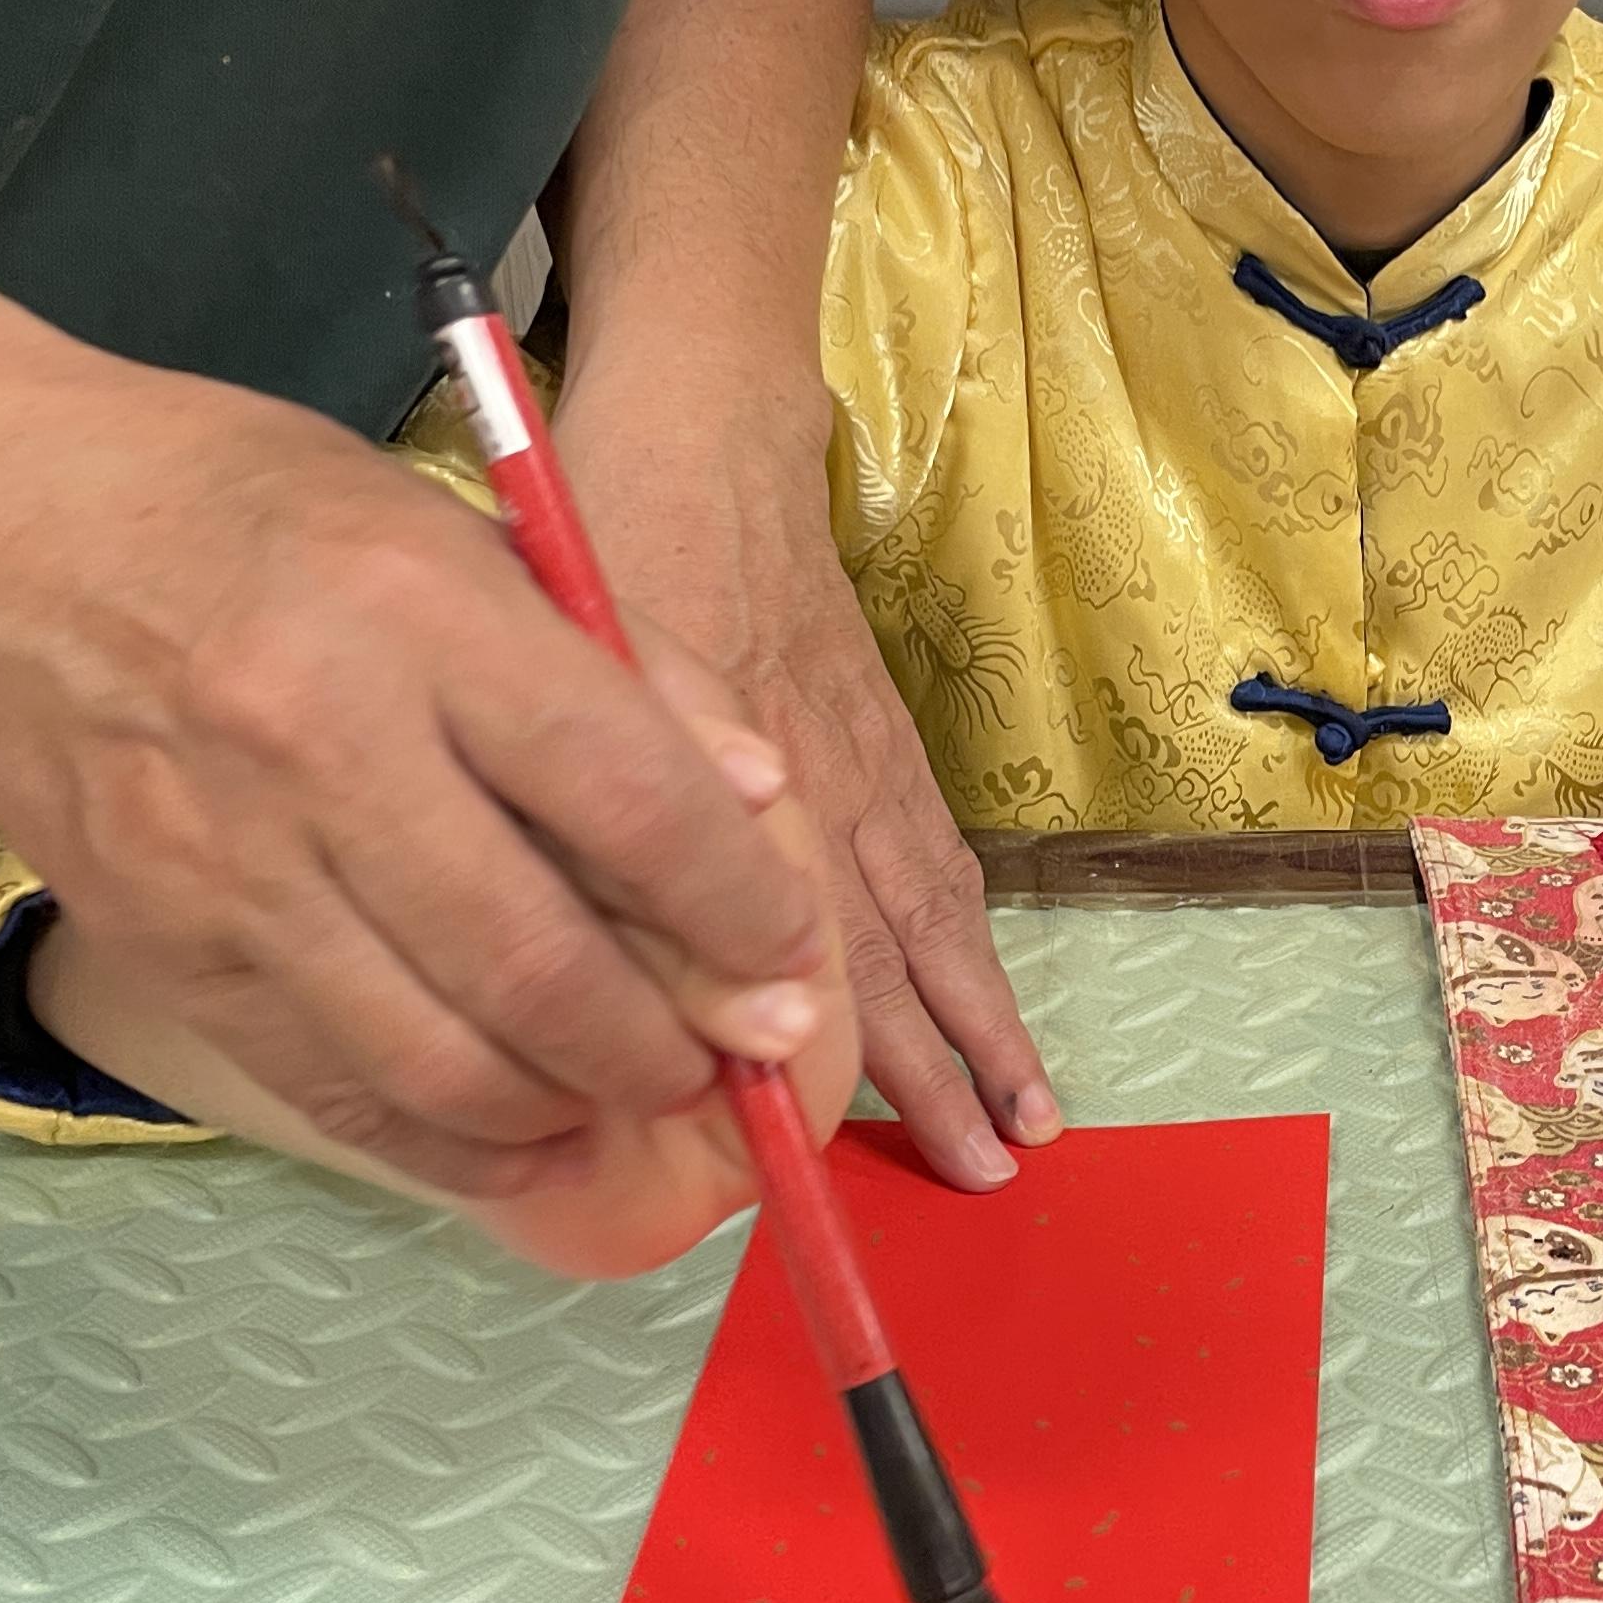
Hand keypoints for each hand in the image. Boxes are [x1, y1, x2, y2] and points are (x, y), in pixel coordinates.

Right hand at [0, 275, 829, 1199]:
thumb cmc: (246, 507)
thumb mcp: (455, 528)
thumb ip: (619, 667)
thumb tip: (755, 802)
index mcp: (416, 615)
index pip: (626, 795)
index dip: (738, 905)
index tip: (793, 957)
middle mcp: (320, 745)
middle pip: (542, 963)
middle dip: (670, 1046)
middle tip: (732, 1060)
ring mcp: (230, 865)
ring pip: (444, 1060)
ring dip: (571, 1108)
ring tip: (630, 1092)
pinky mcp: (168, 947)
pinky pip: (337, 1091)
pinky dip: (449, 1141)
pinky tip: (518, 1130)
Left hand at [553, 377, 1059, 1188]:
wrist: (708, 434)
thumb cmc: (613, 546)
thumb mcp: (575, 663)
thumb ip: (591, 786)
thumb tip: (581, 929)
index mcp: (738, 773)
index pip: (796, 933)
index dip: (825, 1042)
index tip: (839, 1137)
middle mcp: (818, 785)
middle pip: (891, 946)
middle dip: (941, 1068)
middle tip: (983, 1167)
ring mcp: (867, 763)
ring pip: (935, 916)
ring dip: (984, 1025)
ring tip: (1027, 1117)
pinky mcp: (887, 738)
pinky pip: (939, 859)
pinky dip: (972, 947)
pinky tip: (992, 1007)